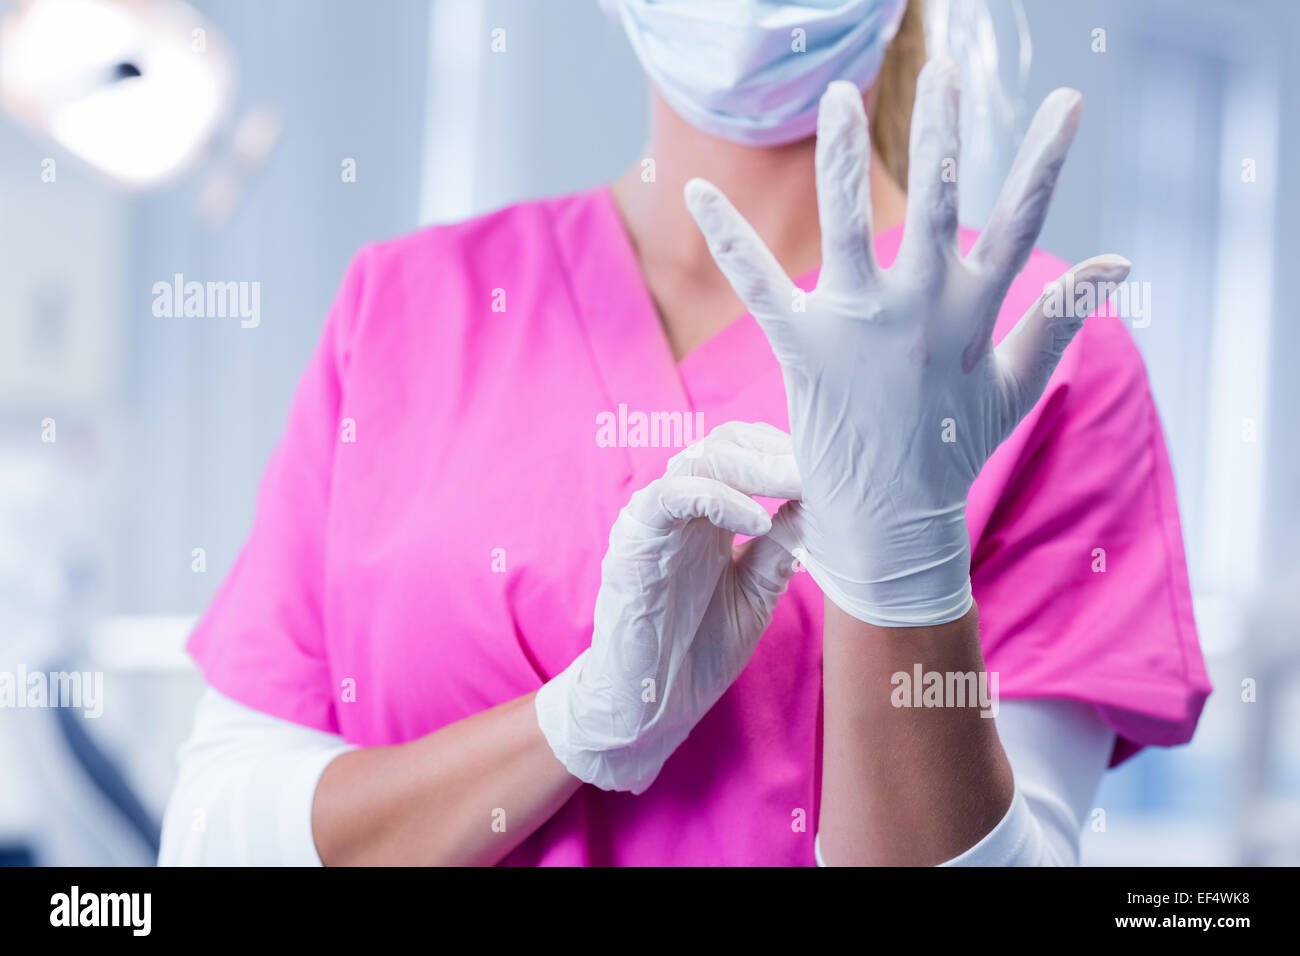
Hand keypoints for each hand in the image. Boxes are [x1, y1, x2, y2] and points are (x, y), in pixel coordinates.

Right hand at [535, 421, 801, 792]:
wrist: (650, 706)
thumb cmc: (697, 650)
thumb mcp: (756, 591)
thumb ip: (780, 546)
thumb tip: (821, 501)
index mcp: (711, 515)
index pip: (747, 453)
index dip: (788, 453)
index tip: (836, 469)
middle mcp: (682, 508)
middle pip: (726, 443)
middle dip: (777, 450)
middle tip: (824, 467)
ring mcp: (655, 520)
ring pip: (700, 459)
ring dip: (755, 466)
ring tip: (798, 483)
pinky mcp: (634, 540)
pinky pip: (672, 496)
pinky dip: (719, 499)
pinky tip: (758, 521)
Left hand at [684, 59, 1130, 627]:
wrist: (890, 522)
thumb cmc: (952, 449)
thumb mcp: (1015, 386)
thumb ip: (1058, 319)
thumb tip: (1120, 262)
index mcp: (972, 316)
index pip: (1019, 226)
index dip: (1044, 162)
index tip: (1067, 100)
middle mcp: (918, 312)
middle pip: (936, 207)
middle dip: (941, 136)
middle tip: (944, 71)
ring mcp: (858, 328)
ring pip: (849, 227)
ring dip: (842, 159)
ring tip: (838, 95)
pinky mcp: (802, 349)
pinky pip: (759, 284)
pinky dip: (728, 238)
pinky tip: (694, 192)